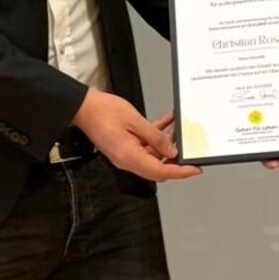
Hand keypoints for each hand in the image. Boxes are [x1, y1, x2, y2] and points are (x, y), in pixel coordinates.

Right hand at [73, 90, 200, 181]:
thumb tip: (171, 151)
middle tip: (189, 149)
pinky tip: (166, 123)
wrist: (84, 107)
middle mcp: (127, 160)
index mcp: (130, 157)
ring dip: (166, 144)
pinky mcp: (124, 146)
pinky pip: (144, 146)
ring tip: (178, 129)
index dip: (180, 172)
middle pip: (157, 167)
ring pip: (152, 156)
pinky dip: (156, 137)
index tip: (195, 170)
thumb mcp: (135, 121)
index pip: (161, 172)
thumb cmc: (104, 112)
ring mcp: (125, 154)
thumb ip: (155, 137)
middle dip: (175, 159)